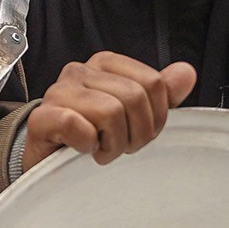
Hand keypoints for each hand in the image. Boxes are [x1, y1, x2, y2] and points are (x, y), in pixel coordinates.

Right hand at [22, 52, 195, 170]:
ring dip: (112, 143)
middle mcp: (80, 71)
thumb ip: (160, 93)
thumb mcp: (131, 114)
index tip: (138, 132)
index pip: (153, 82)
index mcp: (105, 64)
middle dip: (136, 133)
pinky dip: (86, 144)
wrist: (48, 163)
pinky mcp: (42, 117)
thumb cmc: (91, 137)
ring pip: (110, 112)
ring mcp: (58, 92)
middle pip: (134, 98)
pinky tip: (82, 149)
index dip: (155, 117)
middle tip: (120, 146)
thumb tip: (186, 72)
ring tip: (101, 149)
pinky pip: (75, 124)